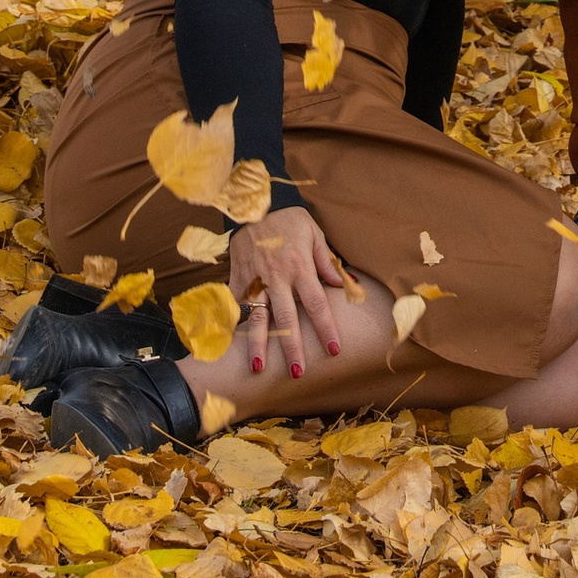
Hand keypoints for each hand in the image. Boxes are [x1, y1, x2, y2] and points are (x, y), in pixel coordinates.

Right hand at [224, 205, 352, 376]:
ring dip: (258, 343)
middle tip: (298, 372)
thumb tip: (341, 284)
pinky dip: (237, 322)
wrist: (251, 206)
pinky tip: (236, 343)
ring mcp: (255, 279)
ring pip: (257, 316)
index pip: (316, 303)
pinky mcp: (237, 278)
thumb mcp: (313, 232)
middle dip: (292, 346)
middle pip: (286, 317)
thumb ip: (325, 260)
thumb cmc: (288, 221)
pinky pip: (238, 304)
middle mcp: (277, 277)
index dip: (325, 328)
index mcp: (300, 266)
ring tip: (258, 367)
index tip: (333, 350)